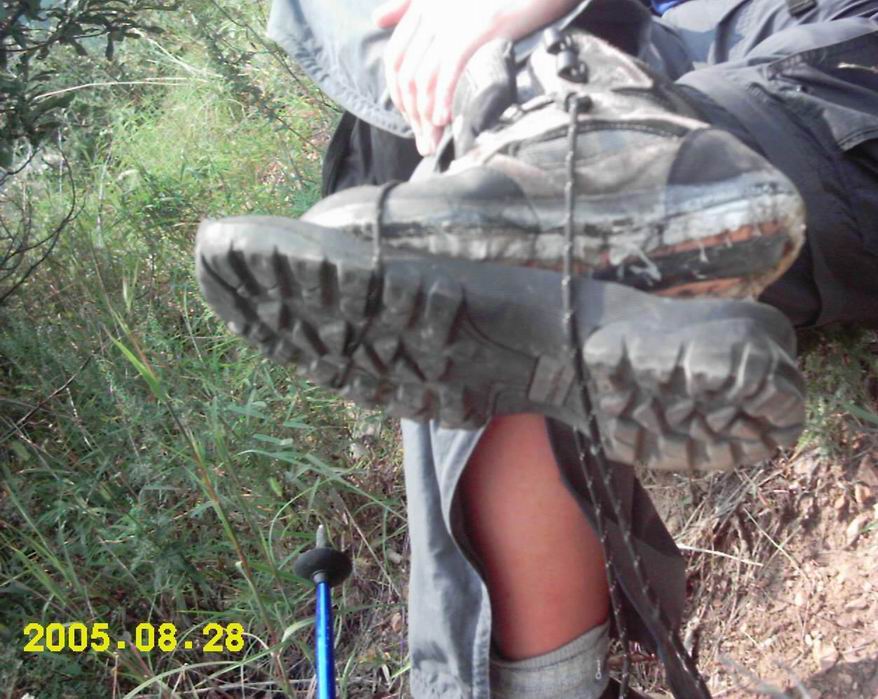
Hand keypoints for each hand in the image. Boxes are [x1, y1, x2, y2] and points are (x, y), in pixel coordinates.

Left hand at [373, 0, 578, 154]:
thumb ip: (408, 4)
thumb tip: (377, 18)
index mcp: (422, 6)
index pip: (395, 58)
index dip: (398, 93)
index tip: (410, 117)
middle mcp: (432, 13)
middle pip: (408, 74)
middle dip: (413, 115)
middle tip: (423, 141)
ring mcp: (453, 21)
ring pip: (425, 79)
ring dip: (426, 117)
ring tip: (433, 140)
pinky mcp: (476, 29)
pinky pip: (449, 72)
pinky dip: (443, 100)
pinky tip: (445, 120)